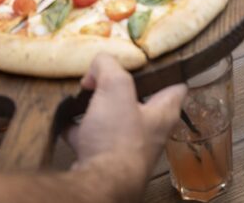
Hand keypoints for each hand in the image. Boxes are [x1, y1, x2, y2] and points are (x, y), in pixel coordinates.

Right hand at [67, 54, 185, 177]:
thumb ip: (108, 66)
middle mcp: (149, 131)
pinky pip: (91, 138)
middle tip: (106, 75)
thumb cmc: (117, 137)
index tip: (152, 59)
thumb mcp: (115, 87)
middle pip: (140, 101)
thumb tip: (97, 67)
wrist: (97, 184)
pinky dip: (78, 128)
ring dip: (98, 108)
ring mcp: (126, 147)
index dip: (167, 70)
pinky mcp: (104, 160)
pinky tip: (66, 118)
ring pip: (113, 120)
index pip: (177, 85)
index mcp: (163, 112)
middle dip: (122, 88)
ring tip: (84, 93)